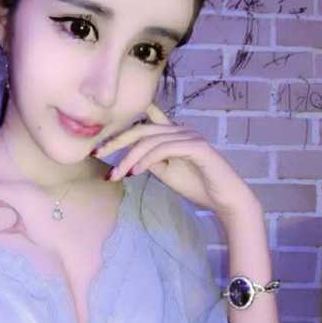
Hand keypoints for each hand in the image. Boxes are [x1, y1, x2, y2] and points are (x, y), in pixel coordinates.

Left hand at [93, 103, 258, 222]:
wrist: (225, 199)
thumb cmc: (197, 186)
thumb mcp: (166, 172)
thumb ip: (149, 160)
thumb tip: (128, 157)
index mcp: (173, 133)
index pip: (144, 122)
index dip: (121, 131)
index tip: (99, 147)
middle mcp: (181, 129)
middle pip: (141, 128)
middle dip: (116, 141)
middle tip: (96, 154)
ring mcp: (189, 136)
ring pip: (150, 139)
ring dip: (129, 157)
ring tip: (116, 174)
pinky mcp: (197, 147)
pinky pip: (165, 148)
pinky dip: (146, 159)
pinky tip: (134, 172)